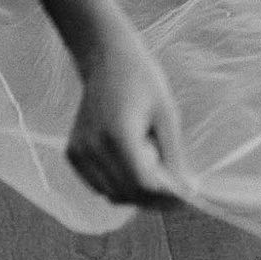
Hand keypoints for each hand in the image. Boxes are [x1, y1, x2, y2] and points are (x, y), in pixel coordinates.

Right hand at [67, 35, 185, 208]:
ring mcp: (79, 153)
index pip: (143, 184)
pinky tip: (135, 167)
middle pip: (127, 194)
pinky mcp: (72, 154)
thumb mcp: (167, 115)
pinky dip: (118, 185)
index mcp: (118, 135)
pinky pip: (98, 185)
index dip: (167, 196)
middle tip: (178, 192)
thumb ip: (174, 156)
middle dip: (155, 200)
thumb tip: (186, 190)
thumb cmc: (143, 81)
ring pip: (111, 194)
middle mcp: (93, 148)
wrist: (107, 60)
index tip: (188, 197)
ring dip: (136, 194)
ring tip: (157, 173)